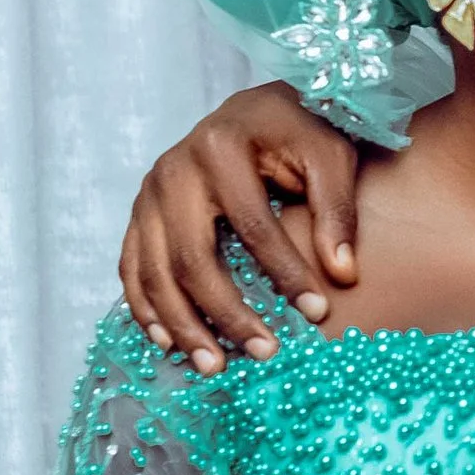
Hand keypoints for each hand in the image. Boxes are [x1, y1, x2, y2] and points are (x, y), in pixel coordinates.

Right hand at [118, 85, 362, 370]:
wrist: (259, 108)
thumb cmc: (301, 129)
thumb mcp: (330, 154)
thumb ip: (337, 210)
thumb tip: (342, 275)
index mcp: (221, 147)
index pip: (253, 226)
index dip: (285, 273)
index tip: (318, 313)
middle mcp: (173, 169)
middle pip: (191, 257)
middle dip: (225, 313)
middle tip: (262, 354)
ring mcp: (149, 192)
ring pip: (154, 271)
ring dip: (181, 324)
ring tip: (214, 366)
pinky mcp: (139, 211)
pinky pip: (132, 266)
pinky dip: (146, 308)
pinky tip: (169, 341)